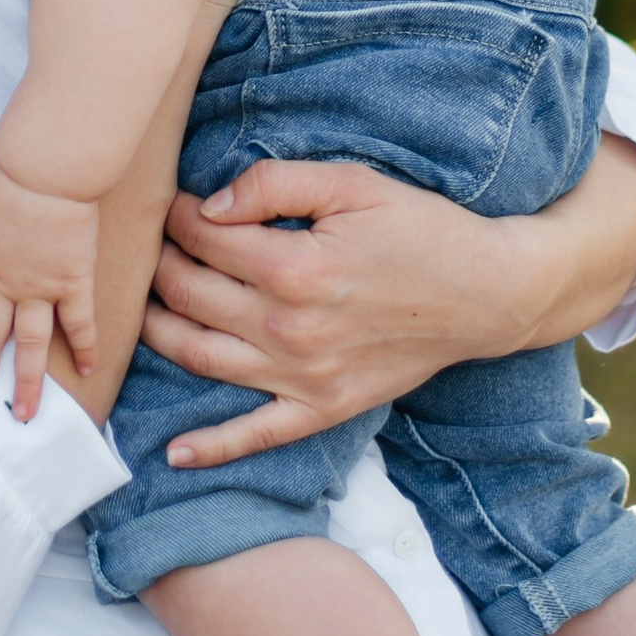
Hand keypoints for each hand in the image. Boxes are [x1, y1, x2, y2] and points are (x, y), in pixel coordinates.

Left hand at [0, 155, 101, 423]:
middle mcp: (1, 286)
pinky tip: (89, 371)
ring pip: (30, 345)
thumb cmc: (6, 174)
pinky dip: (86, 347)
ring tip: (26, 415)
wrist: (44, 170)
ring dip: (27, 382)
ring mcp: (39, 288)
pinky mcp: (73, 281)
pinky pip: (80, 322)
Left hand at [139, 137, 635, 466]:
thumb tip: (211, 205)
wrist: (489, 294)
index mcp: (294, 268)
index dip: (179, 216)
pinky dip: (210, 448)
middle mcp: (290, 330)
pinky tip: (172, 451)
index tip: (177, 203)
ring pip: (199, 358)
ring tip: (146, 305)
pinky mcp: (322, 409)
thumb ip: (275, 184)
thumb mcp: (353, 183)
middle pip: (189, 296)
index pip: (203, 240)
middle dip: (160, 264)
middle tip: (155, 246)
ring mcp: (303, 378)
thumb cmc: (423, 230)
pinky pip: (254, 436)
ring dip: (158, 331)